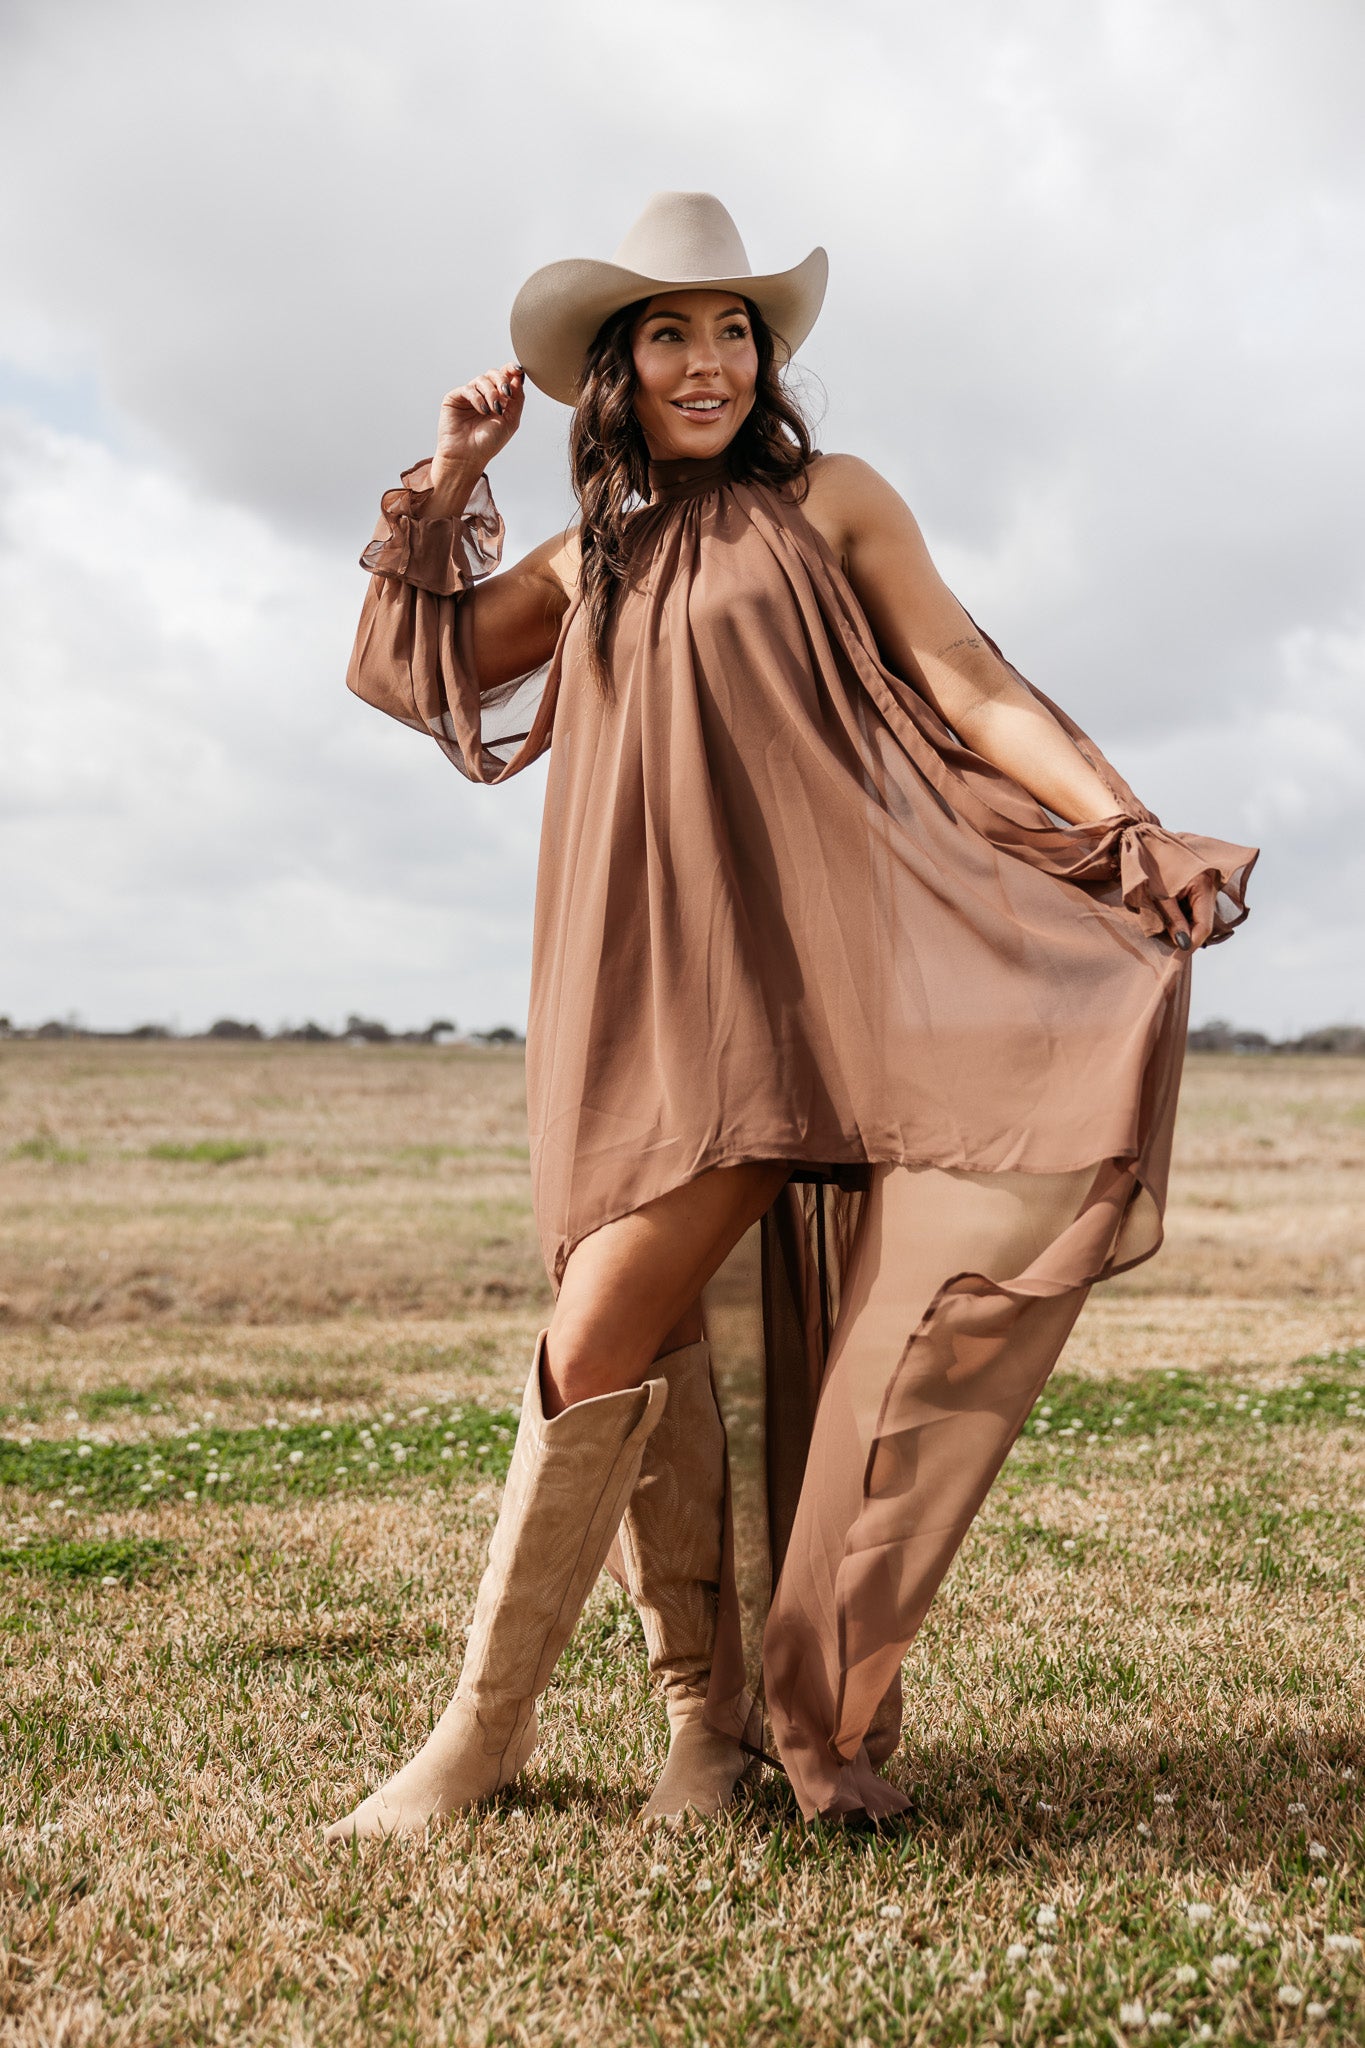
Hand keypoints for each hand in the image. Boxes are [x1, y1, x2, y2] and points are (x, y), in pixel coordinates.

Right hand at [430, 362, 525, 490]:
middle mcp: (483, 395)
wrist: (468, 457)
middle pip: (494, 374)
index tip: (518, 370)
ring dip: (491, 393)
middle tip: (506, 393)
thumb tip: (519, 377)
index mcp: (498, 399)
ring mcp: (469, 396)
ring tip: (494, 410)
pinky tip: (482, 411)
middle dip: (502, 380)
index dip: (511, 369)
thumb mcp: (511, 421)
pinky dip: (478, 399)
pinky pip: (468, 389)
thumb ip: (518, 399)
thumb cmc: (488, 443)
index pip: (505, 377)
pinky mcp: (455, 398)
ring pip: (482, 380)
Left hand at [1153, 871, 1218, 952]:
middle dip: (1187, 936)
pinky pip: (1192, 908)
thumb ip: (1174, 921)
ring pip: (1198, 916)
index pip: (1205, 925)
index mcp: (1203, 885)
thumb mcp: (1159, 896)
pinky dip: (1181, 917)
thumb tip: (1184, 944)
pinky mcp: (1194, 886)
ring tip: (1165, 931)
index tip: (1177, 956)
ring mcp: (1202, 885)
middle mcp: (1208, 885)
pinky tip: (1168, 919)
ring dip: (1183, 927)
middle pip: (1203, 921)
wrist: (1140, 840)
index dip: (1192, 942)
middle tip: (1169, 947)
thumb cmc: (1148, 864)